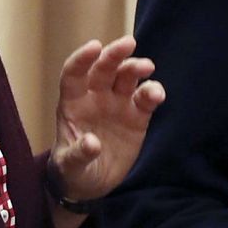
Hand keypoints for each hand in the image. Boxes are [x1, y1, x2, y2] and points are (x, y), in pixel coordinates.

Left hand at [49, 37, 165, 203]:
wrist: (92, 184)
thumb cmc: (73, 170)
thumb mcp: (69, 167)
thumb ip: (78, 154)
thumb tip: (92, 142)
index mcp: (73, 102)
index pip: (75, 74)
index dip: (83, 58)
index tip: (95, 47)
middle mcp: (96, 96)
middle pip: (105, 68)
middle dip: (115, 54)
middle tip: (129, 43)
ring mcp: (118, 103)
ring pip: (127, 77)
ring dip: (136, 68)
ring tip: (147, 67)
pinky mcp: (137, 115)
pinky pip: (146, 99)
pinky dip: (153, 93)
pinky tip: (157, 94)